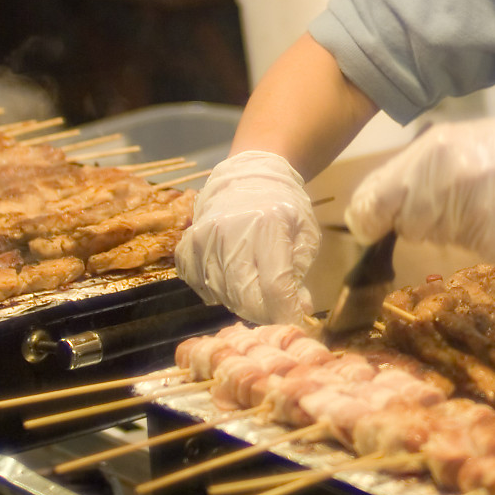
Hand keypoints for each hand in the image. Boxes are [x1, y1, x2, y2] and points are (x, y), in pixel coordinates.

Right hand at [175, 151, 319, 322]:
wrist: (249, 176)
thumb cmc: (284, 207)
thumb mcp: (305, 234)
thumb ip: (301, 273)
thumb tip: (300, 311)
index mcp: (268, 224)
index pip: (274, 285)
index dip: (285, 311)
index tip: (294, 319)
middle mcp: (232, 230)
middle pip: (243, 296)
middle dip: (263, 312)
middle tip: (275, 308)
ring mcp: (205, 236)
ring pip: (221, 294)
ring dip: (240, 301)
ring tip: (254, 287)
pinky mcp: (189, 242)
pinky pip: (196, 282)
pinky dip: (213, 290)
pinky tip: (228, 280)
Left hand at [347, 109, 494, 258]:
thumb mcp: (452, 141)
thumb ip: (409, 171)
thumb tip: (367, 210)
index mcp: (433, 156)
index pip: (377, 200)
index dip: (370, 216)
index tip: (370, 224)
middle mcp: (447, 187)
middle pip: (406, 225)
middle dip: (416, 217)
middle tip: (446, 199)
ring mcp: (470, 219)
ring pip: (435, 237)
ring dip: (446, 225)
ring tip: (477, 201)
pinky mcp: (488, 244)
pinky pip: (464, 247)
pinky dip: (473, 235)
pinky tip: (494, 214)